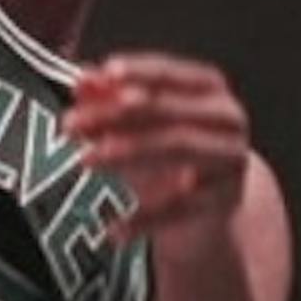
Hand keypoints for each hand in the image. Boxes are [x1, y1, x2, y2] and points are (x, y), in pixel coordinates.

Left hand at [64, 54, 250, 257]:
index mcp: (210, 89)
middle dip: (115, 115)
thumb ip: (109, 98)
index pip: (171, 72)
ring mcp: (229, 160)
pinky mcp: (224, 201)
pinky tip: (113, 229)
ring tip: (85, 159)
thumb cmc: (168, 152)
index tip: (106, 72)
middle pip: (168, 111)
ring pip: (178, 148)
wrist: (208, 205)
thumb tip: (83, 80)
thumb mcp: (137, 124)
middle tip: (71, 124)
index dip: (138, 71)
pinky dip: (144, 218)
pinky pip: (180, 208)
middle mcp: (227, 119)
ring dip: (126, 152)